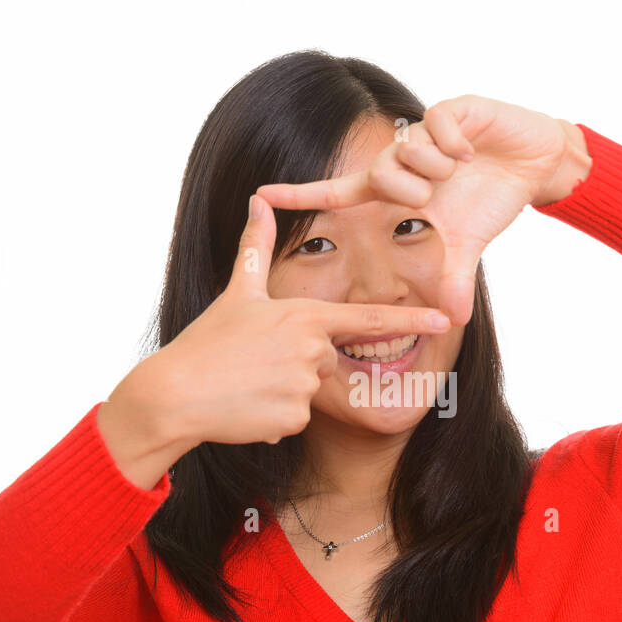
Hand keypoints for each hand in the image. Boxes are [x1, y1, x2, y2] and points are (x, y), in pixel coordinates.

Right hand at [102, 194, 452, 454]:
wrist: (176, 393)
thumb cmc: (206, 342)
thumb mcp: (236, 293)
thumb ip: (257, 248)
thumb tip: (258, 201)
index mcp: (305, 316)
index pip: (369, 320)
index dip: (411, 320)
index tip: (445, 320)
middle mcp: (312, 350)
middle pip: (325, 359)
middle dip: (296, 363)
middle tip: (255, 362)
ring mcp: (305, 386)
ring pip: (309, 391)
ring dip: (282, 391)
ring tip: (247, 384)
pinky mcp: (293, 419)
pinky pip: (294, 419)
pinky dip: (273, 417)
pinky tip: (247, 408)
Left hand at [256, 94, 587, 325]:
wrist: (534, 164)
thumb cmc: (492, 199)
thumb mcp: (469, 245)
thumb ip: (454, 279)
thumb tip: (454, 321)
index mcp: (395, 190)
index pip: (338, 193)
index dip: (300, 196)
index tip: (261, 196)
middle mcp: (402, 158)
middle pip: (380, 173)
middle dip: (409, 192)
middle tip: (436, 197)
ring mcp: (425, 132)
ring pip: (409, 150)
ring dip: (438, 168)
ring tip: (461, 170)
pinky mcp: (453, 109)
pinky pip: (438, 124)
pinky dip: (456, 143)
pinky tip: (473, 151)